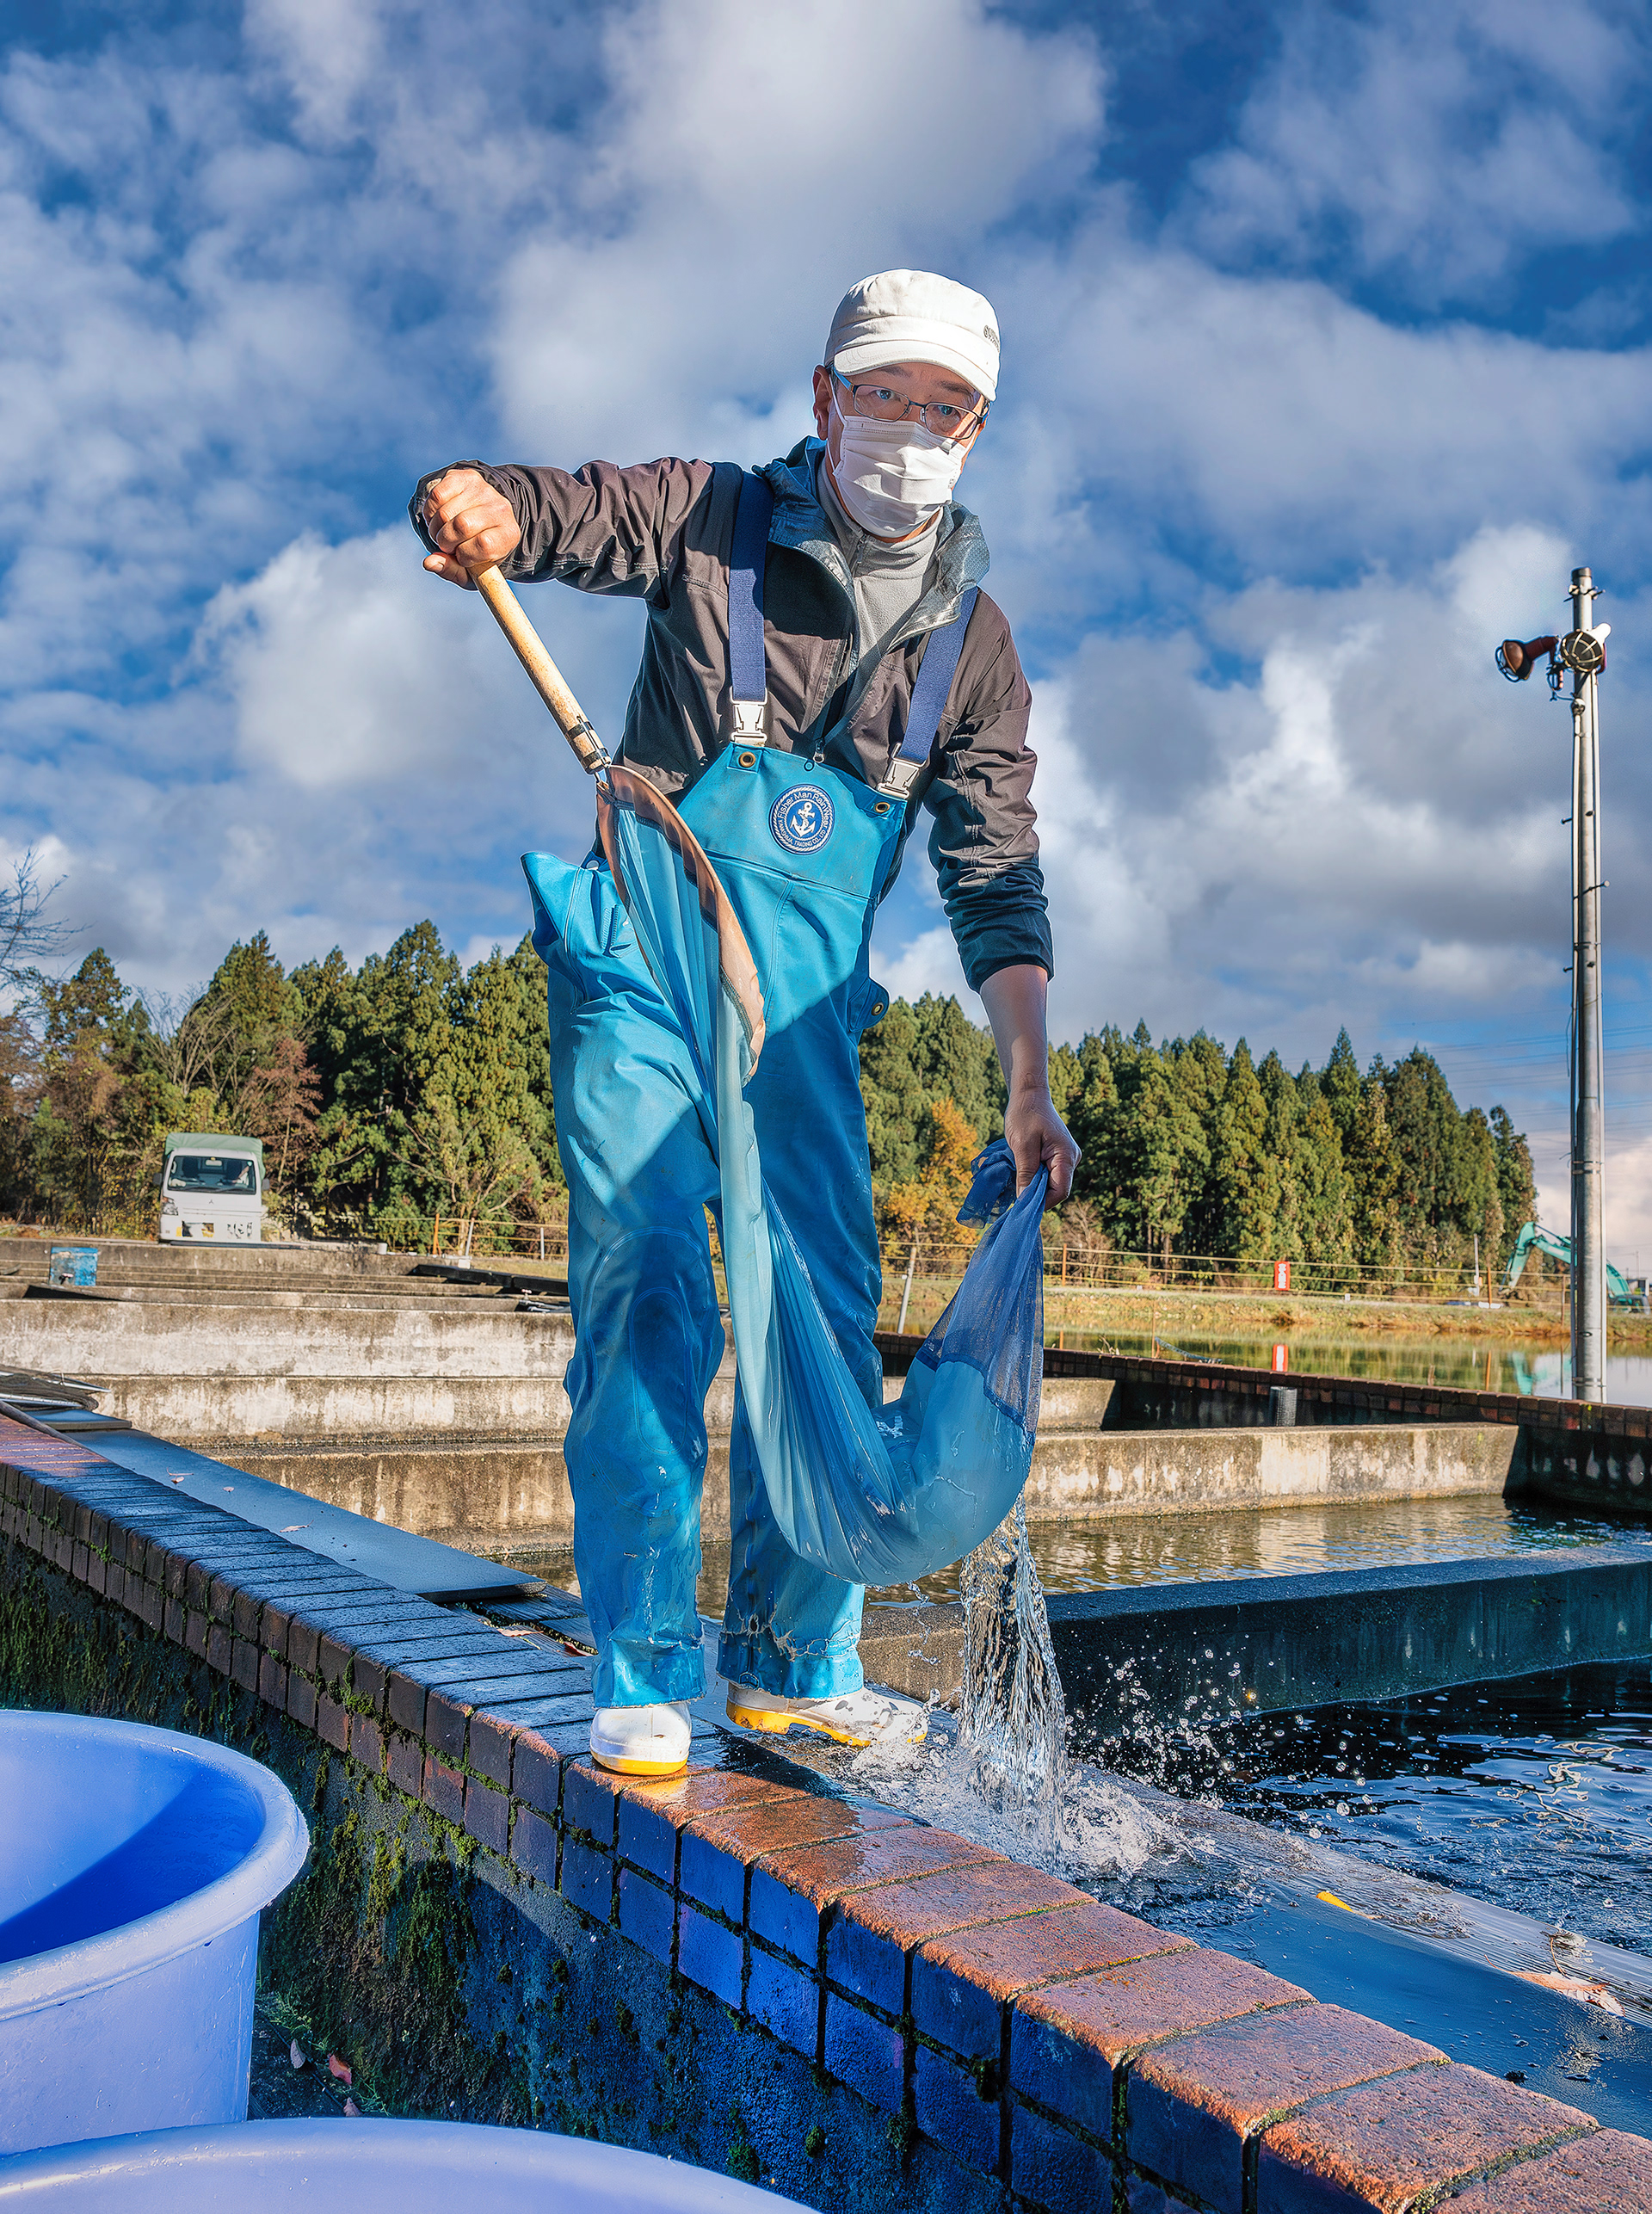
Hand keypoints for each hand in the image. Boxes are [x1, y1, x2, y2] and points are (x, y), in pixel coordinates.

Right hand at [420, 468, 520, 586]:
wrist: (480, 519)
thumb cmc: (475, 551)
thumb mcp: (469, 570)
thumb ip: (450, 571)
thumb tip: (428, 562)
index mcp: (509, 535)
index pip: (484, 545)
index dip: (465, 555)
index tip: (462, 557)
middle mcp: (501, 508)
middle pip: (462, 525)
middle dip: (445, 541)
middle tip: (447, 545)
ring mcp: (483, 490)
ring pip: (445, 513)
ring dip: (435, 528)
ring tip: (443, 531)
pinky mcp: (464, 477)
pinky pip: (436, 496)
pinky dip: (430, 512)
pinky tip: (438, 517)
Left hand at [1004, 1085, 1079, 1202]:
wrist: (1029, 1094)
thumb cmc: (1025, 1115)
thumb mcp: (1022, 1145)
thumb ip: (1025, 1173)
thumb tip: (1024, 1200)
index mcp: (1066, 1156)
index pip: (1060, 1191)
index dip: (1042, 1202)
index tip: (1021, 1206)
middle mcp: (1071, 1159)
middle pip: (1055, 1189)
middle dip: (1035, 1193)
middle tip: (1014, 1189)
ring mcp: (1065, 1157)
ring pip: (1050, 1182)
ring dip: (1032, 1183)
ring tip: (1016, 1175)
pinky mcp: (1056, 1156)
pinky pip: (1047, 1173)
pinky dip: (1033, 1175)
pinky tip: (1021, 1169)